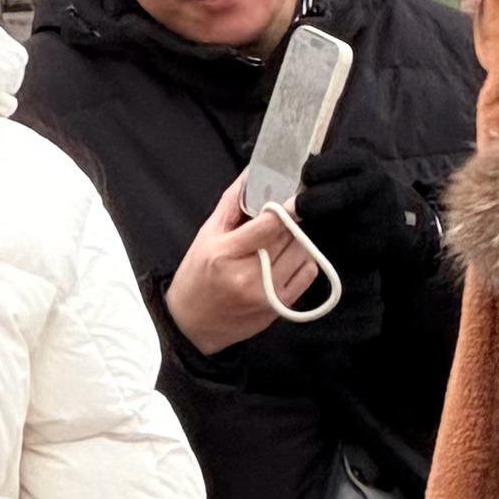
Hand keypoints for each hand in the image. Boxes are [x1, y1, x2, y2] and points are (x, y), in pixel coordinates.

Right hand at [168, 178, 333, 352]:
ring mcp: (267, 295)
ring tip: (282, 240)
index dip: (287, 207)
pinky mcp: (279, 308)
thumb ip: (232, 201)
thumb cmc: (197, 276)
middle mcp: (249, 276)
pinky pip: (307, 274)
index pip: (270, 224)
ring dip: (297, 241)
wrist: (191, 325)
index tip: (295, 195)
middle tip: (284, 217)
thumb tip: (252, 172)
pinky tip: (287, 258)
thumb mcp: (207, 234)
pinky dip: (303, 260)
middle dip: (290, 223)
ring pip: (302, 253)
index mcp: (227, 253)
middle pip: (288, 236)